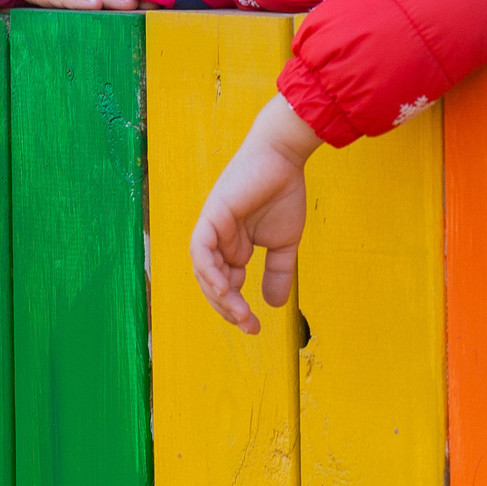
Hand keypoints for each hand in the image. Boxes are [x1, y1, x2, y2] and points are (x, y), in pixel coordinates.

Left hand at [189, 93, 321, 332]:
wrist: (285, 159)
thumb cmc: (283, 194)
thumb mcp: (284, 244)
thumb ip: (277, 273)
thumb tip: (273, 305)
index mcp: (232, 247)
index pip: (226, 286)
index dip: (236, 309)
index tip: (255, 327)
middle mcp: (218, 240)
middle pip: (212, 283)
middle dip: (227, 308)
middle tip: (248, 325)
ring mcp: (212, 227)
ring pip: (204, 270)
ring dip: (218, 295)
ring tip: (238, 312)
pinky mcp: (211, 215)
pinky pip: (201, 248)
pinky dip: (209, 269)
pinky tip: (224, 288)